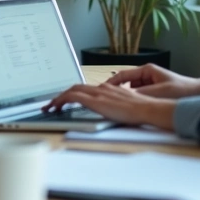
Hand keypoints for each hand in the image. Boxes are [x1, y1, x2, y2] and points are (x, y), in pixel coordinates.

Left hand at [43, 83, 175, 129]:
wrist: (148, 109)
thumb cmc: (141, 111)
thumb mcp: (124, 107)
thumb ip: (114, 107)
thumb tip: (108, 113)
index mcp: (108, 89)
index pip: (85, 88)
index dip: (73, 93)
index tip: (64, 101)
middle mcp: (101, 88)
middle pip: (75, 87)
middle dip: (61, 95)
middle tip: (51, 104)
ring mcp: (98, 93)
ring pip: (71, 90)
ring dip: (58, 98)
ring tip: (50, 107)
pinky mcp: (96, 100)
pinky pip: (73, 96)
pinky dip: (62, 100)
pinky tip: (56, 107)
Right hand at [105, 63, 199, 98]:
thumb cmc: (183, 90)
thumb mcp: (160, 92)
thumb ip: (142, 94)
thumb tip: (125, 97)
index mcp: (147, 70)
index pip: (122, 75)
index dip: (110, 83)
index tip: (101, 90)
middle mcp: (147, 75)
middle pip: (125, 83)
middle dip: (116, 91)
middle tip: (106, 100)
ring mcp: (150, 83)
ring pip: (132, 91)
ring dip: (127, 98)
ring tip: (120, 107)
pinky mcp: (155, 92)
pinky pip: (140, 96)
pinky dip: (136, 101)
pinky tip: (134, 109)